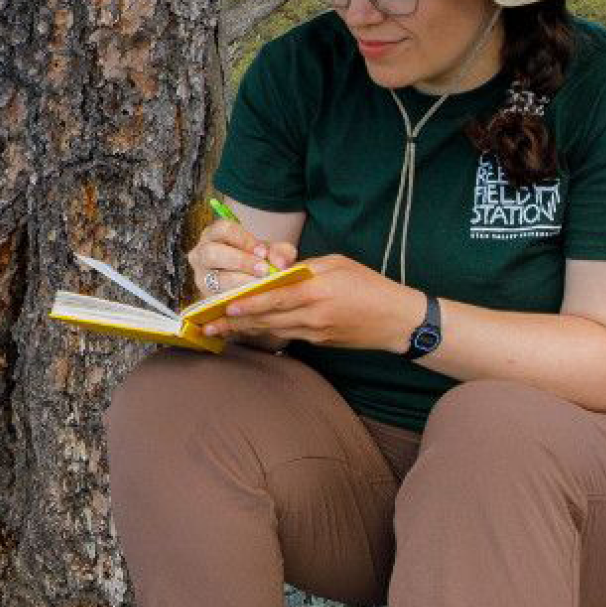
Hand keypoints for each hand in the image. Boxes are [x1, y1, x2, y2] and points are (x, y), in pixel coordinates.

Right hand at [186, 218, 295, 297]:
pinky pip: (218, 298)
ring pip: (214, 278)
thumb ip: (280, 252)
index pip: (223, 230)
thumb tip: (282, 264)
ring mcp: (200, 276)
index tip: (263, 252)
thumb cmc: (256, 261)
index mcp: (214, 234)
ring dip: (239, 281)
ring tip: (260, 284)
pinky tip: (253, 298)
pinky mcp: (206, 297)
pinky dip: (238, 298)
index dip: (243, 240)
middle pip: (212, 253)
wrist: (248, 284)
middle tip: (264, 270)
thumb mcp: (270, 252)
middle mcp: (200, 253)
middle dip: (240, 261)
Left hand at [203, 253, 416, 351]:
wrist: (398, 321)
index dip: (250, 303)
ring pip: (273, 330)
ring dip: (245, 330)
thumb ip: (304, 267)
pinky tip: (249, 331)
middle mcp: (314, 315)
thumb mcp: (337, 264)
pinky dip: (267, 332)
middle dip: (235, 322)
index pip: (277, 297)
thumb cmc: (370, 286)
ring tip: (219, 329)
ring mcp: (316, 332)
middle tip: (207, 324)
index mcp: (317, 290)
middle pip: (267, 318)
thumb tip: (277, 271)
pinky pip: (288, 335)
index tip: (227, 306)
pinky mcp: (319, 342)